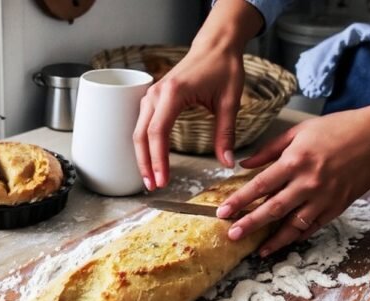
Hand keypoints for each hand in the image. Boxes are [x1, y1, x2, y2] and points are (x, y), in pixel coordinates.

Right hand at [132, 0, 262, 190]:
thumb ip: (226, 133)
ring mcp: (152, 95)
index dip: (158, 159)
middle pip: (141, 135)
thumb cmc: (223, 68)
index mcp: (174, 94)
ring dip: (142, 156)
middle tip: (153, 186)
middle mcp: (157, 94)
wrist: (215, 45)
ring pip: (138, 131)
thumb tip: (227, 162)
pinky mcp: (154, 98)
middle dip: (145, 163)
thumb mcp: (230, 101)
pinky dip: (144, 144)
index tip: (163, 180)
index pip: (158, 133)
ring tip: (151, 178)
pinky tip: (151, 159)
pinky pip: (143, 124)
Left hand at [217, 108, 369, 256]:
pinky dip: (299, 234)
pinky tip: (286, 241)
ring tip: (258, 250)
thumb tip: (245, 164)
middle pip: (273, 209)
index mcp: (295, 161)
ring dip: (275, 240)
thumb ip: (270, 149)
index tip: (223, 211)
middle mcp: (308, 182)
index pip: (260, 185)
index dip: (240, 200)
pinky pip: (315, 225)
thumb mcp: (300, 131)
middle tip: (232, 236)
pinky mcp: (338, 206)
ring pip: (294, 224)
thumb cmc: (338, 128)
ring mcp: (325, 197)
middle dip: (250, 224)